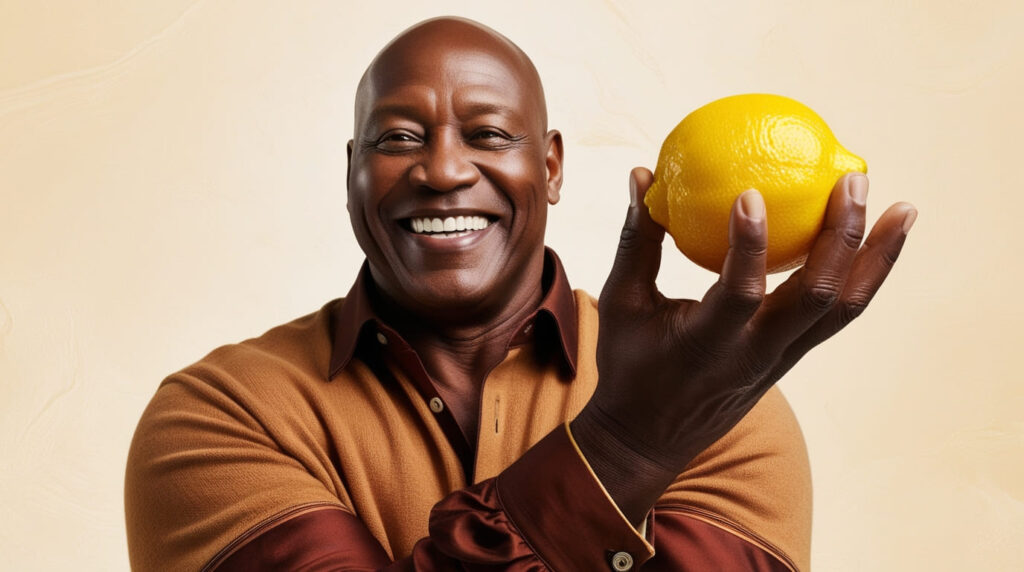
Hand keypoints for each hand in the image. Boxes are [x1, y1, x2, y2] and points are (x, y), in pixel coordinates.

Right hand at [571, 167, 916, 523]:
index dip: (748, 245)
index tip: (752, 192)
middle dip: (843, 237)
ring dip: (876, 258)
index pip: (739, 293)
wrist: (650, 439)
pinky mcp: (792, 357)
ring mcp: (781, 359)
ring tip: (904, 210)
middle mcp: (755, 355)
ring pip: (845, 309)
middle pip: (819, 298)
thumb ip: (637, 239)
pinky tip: (876, 240)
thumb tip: (641, 171)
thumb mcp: (622, 304)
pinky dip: (863, 276)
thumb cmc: (628, 366)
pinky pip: (837, 315)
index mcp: (707, 344)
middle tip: (853, 181)